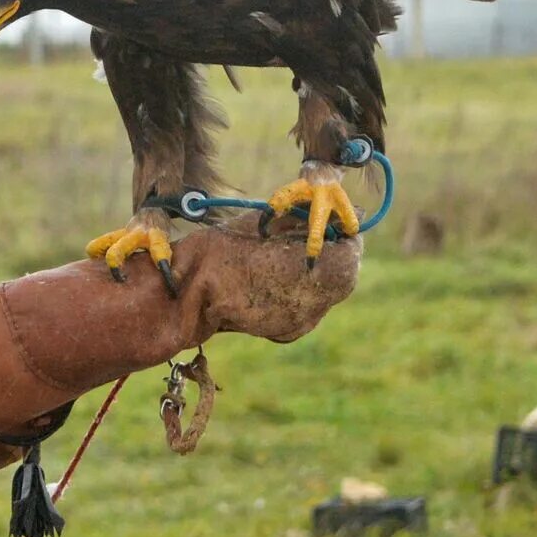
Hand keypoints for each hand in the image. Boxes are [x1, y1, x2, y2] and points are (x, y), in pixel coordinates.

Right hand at [172, 214, 360, 343]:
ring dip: (313, 271)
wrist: (186, 296)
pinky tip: (270, 279)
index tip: (329, 219)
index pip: (351, 246)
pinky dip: (296, 290)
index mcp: (317, 270)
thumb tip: (323, 205)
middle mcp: (317, 301)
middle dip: (329, 251)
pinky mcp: (287, 332)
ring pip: (324, 290)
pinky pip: (305, 305)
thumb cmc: (221, 250)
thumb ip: (299, 216)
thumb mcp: (264, 222)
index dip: (341, 230)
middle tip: (308, 233)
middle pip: (342, 272)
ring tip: (283, 255)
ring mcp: (303, 321)